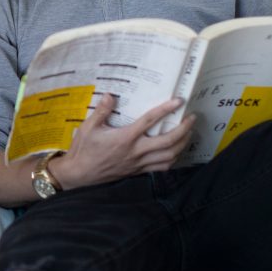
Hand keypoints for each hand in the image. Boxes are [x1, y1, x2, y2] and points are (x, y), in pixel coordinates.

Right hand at [52, 93, 195, 188]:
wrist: (79, 174)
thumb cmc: (83, 150)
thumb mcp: (88, 127)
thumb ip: (101, 111)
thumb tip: (111, 95)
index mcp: (125, 137)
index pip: (150, 121)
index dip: (166, 109)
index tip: (178, 101)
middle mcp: (136, 151)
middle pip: (168, 141)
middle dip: (184, 129)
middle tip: (192, 118)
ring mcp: (139, 163)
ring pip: (169, 156)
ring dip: (182, 144)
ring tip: (188, 134)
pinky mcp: (138, 171)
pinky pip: (161, 168)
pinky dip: (172, 160)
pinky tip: (175, 152)